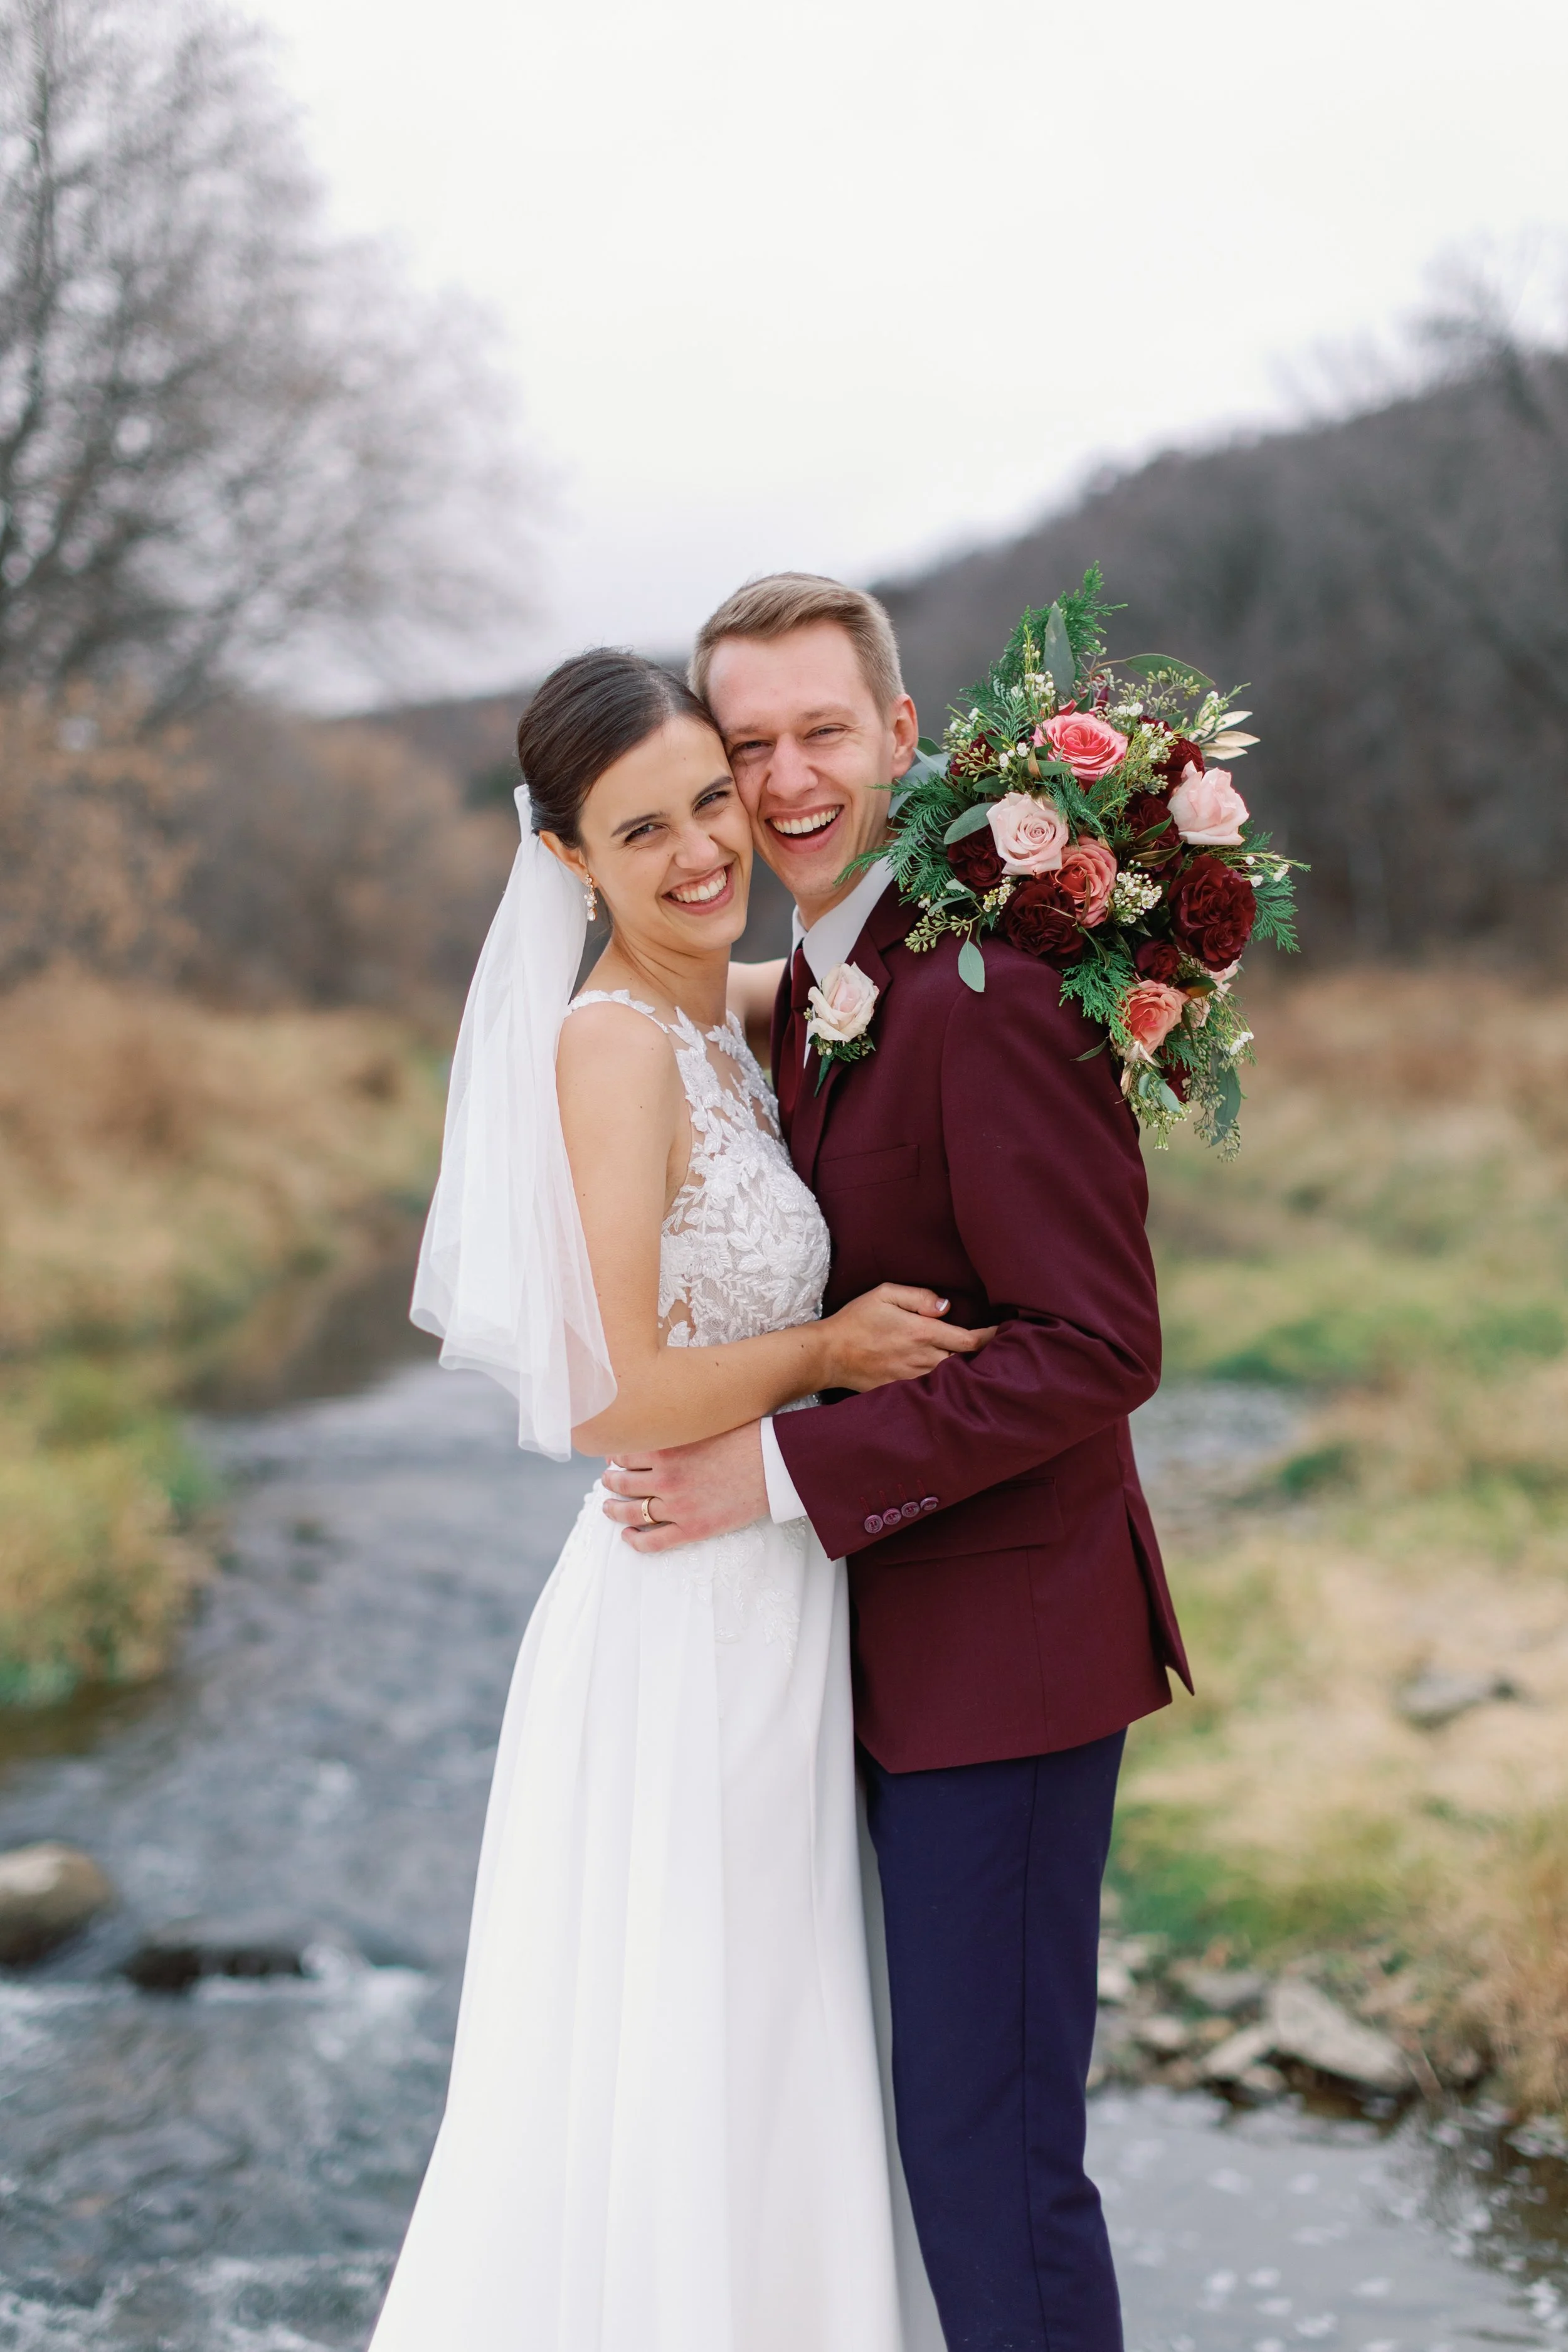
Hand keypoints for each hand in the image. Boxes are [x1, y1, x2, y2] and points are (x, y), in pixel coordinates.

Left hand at [601, 1423, 769, 1552]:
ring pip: (632, 1511)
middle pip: (622, 1482)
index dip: (614, 1456)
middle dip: (611, 1481)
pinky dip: (636, 1540)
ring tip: (608, 1507)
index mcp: (666, 1448)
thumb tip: (658, 1426)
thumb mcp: (704, 1423)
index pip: (623, 1454)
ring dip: (614, 1510)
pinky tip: (628, 1536)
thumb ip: (677, 1427)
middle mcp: (665, 1477)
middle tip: (608, 1480)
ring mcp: (678, 1506)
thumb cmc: (746, 1437)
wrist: (775, 1463)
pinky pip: (654, 1541)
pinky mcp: (693, 1528)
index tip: (613, 1457)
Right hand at [821, 1284, 996, 1391]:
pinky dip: (945, 1387)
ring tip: (980, 1367)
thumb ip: (919, 1297)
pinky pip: (932, 1391)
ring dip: (966, 1373)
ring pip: (952, 1379)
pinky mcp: (902, 1392)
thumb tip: (947, 1307)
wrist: (828, 1354)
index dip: (991, 1337)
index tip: (1003, 1332)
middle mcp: (922, 1358)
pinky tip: (951, 1382)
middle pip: (966, 1363)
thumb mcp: (884, 1294)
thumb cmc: (856, 1319)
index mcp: (921, 1332)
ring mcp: (913, 1379)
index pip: (969, 1340)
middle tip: (999, 1352)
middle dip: (983, 1358)